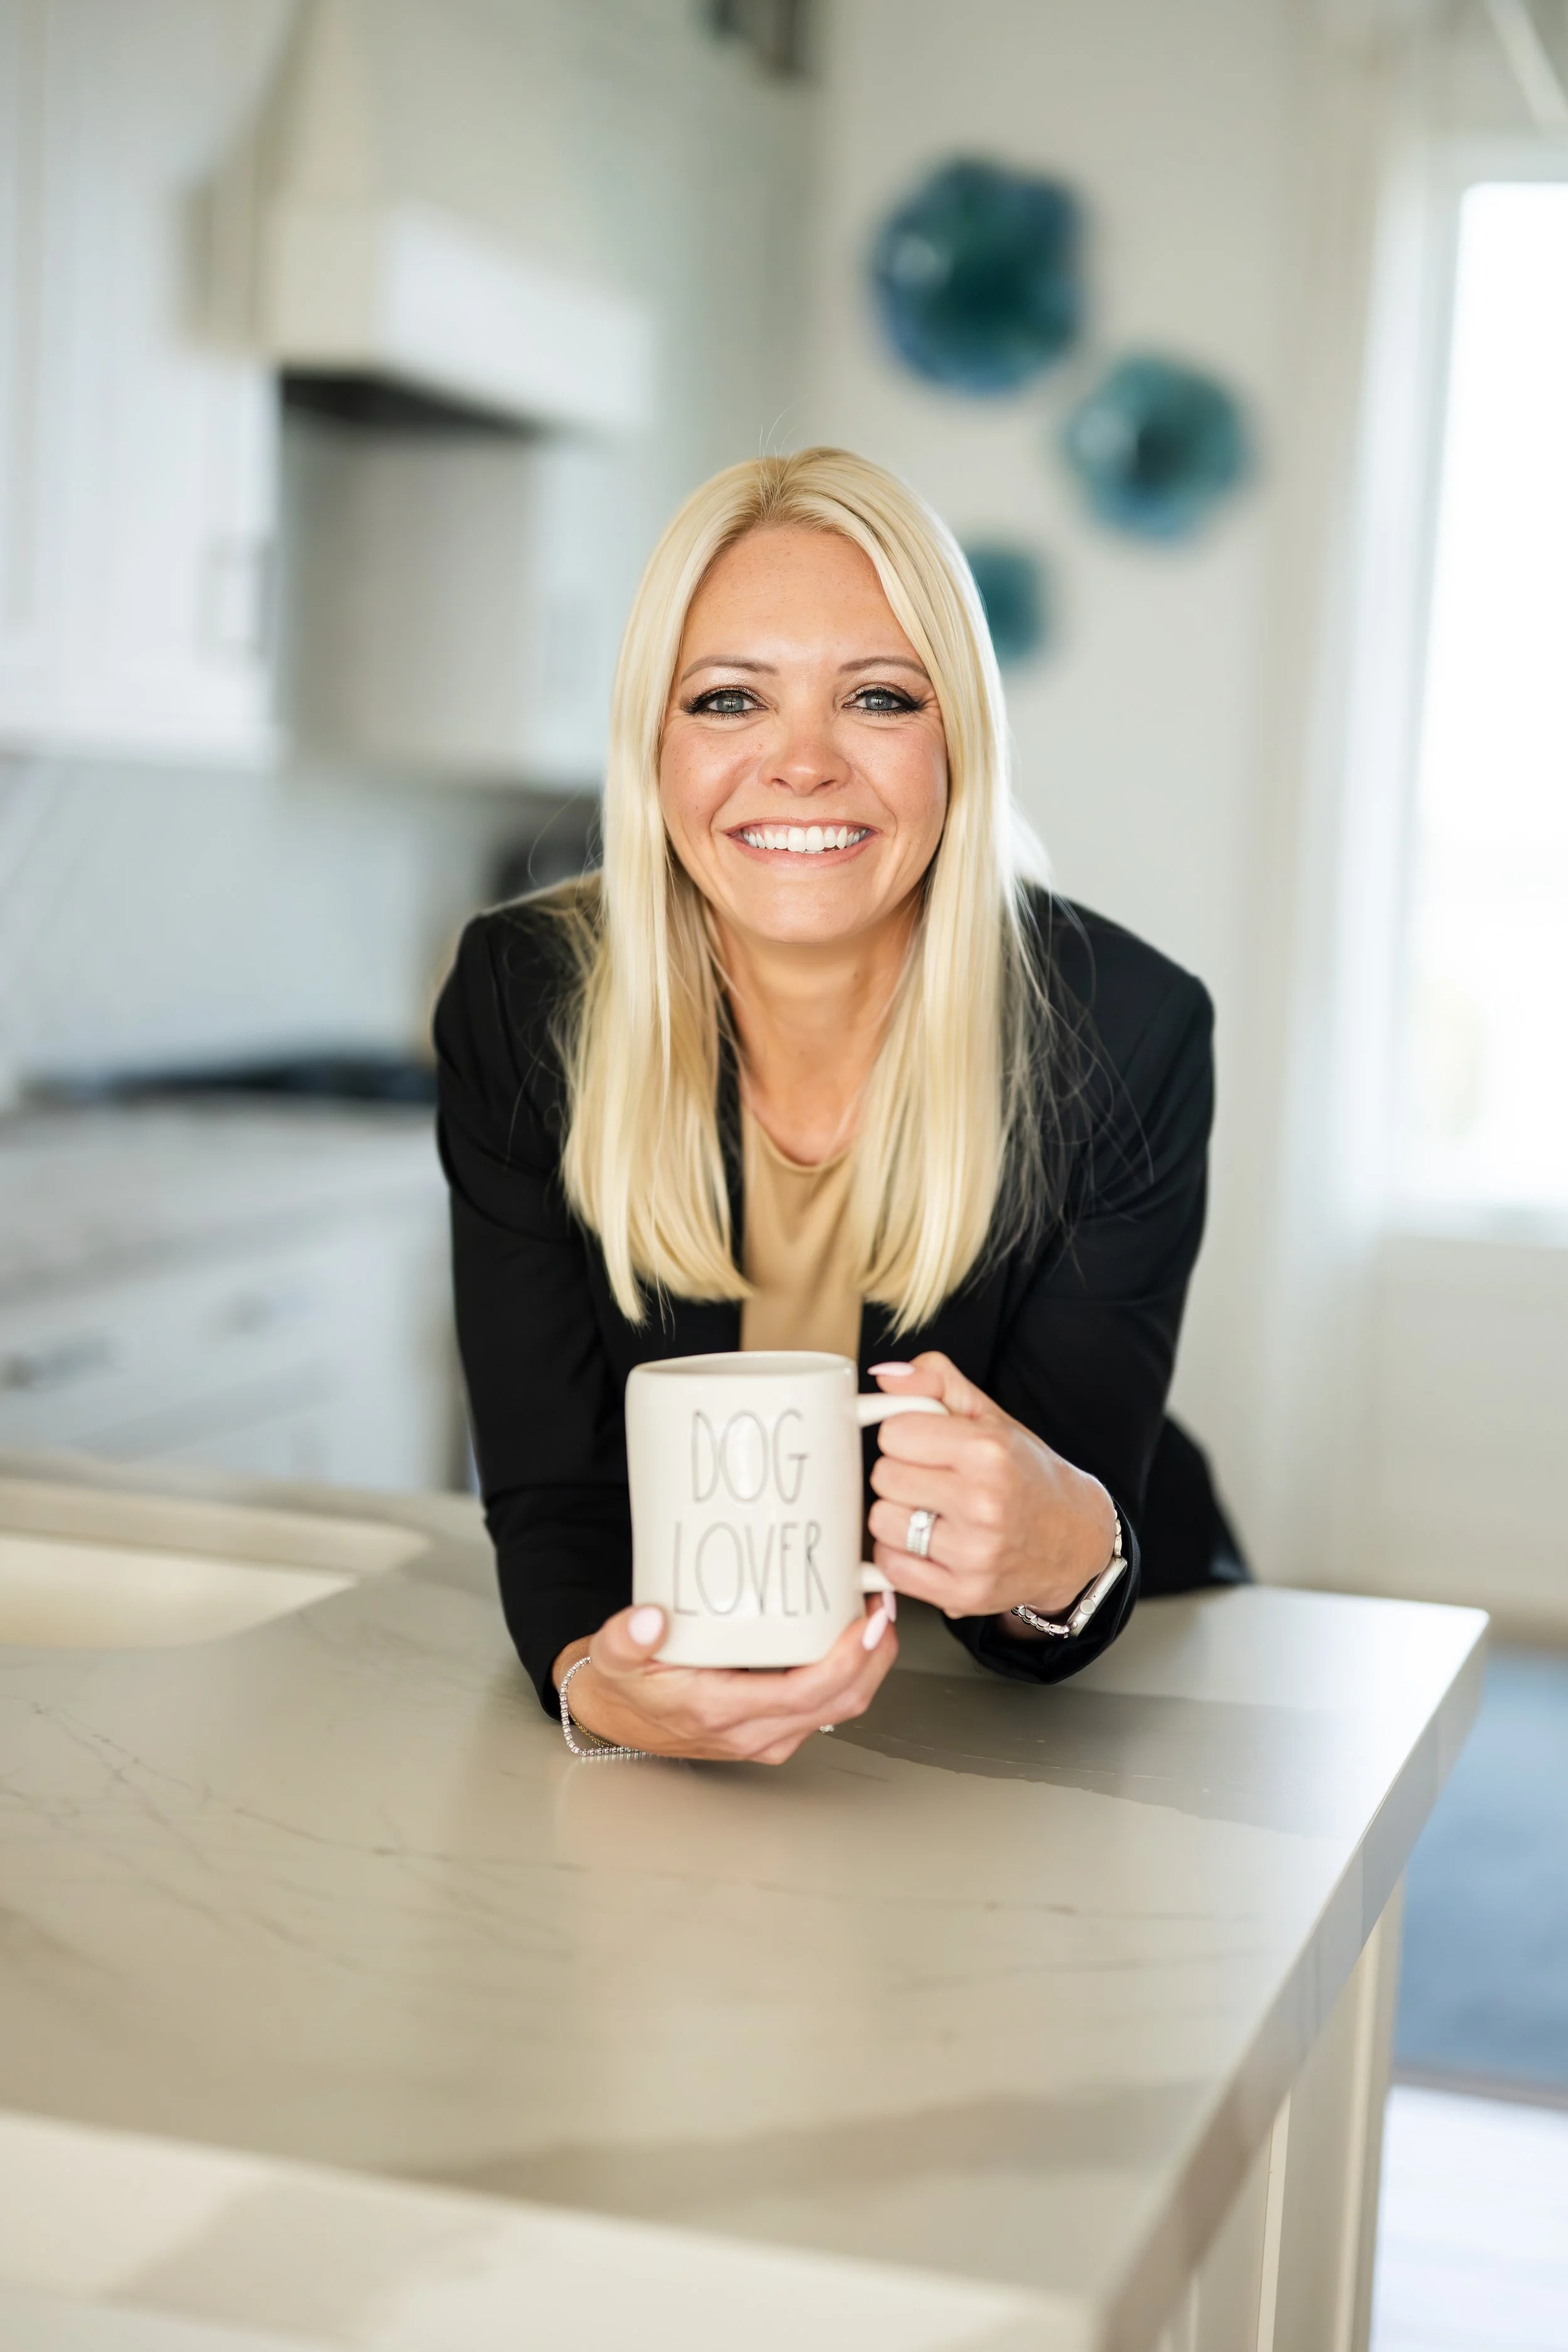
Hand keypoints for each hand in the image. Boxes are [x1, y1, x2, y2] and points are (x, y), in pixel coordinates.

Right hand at [553, 1596, 896, 1763]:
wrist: (613, 1718)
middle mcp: (751, 1732)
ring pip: (839, 1709)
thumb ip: (625, 1637)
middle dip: (873, 1656)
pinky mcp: (771, 1731)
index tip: (869, 1622)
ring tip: (876, 1617)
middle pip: (839, 1703)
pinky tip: (851, 1641)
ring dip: (867, 1666)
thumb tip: (651, 1619)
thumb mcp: (611, 1656)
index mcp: (720, 1711)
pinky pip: (825, 1708)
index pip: (804, 1694)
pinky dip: (848, 1675)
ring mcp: (765, 1736)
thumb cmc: (624, 1686)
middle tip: (884, 1607)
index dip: (848, 1660)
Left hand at [866, 1353, 1116, 1636]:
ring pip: (882, 1522)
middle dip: (900, 1473)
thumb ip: (936, 1382)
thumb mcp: (990, 1417)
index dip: (904, 1435)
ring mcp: (974, 1554)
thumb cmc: (1027, 1475)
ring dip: (898, 1515)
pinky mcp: (964, 1593)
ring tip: (931, 1511)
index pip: (894, 1433)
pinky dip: (900, 1555)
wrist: (1074, 1540)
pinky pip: (891, 1568)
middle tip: (931, 1479)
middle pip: (884, 1477)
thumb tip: (885, 1377)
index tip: (924, 1443)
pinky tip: (928, 1543)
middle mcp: (984, 1503)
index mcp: (989, 1452)